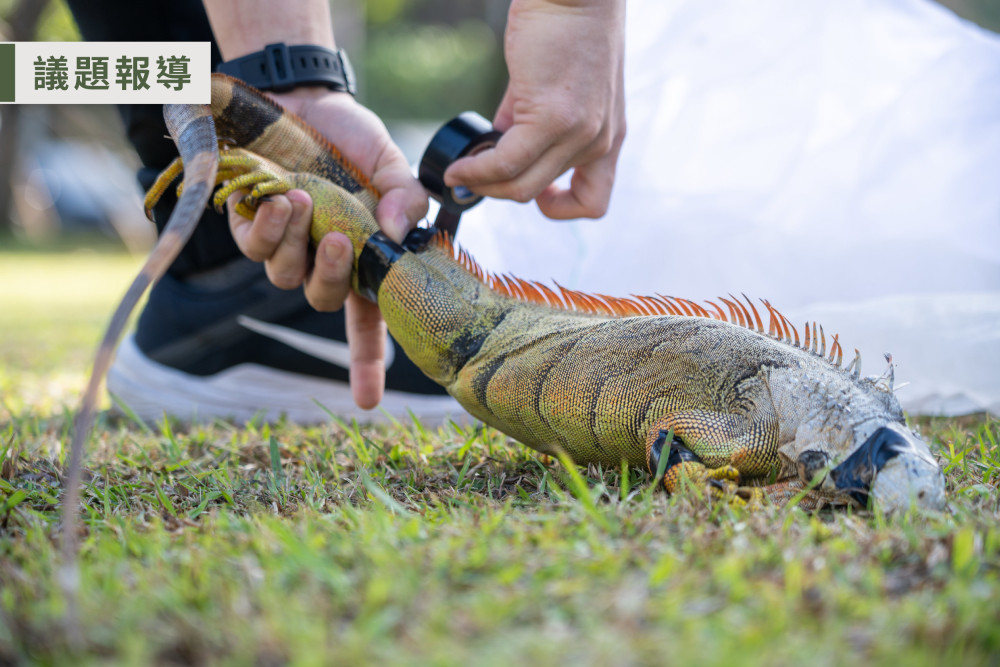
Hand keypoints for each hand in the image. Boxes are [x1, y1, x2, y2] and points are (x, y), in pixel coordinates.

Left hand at [227, 86, 427, 408]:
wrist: (304, 99)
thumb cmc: (351, 140)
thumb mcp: (390, 164)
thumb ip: (406, 196)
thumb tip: (397, 230)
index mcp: (364, 259)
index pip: (368, 323)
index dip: (366, 365)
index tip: (367, 404)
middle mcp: (324, 262)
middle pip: (325, 300)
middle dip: (332, 275)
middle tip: (341, 237)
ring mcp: (287, 247)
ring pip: (286, 276)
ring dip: (295, 244)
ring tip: (300, 200)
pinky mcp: (250, 226)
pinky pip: (254, 246)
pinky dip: (267, 226)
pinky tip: (278, 198)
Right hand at [443, 0, 625, 219]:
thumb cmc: (565, 27)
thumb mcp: (557, 87)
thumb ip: (530, 122)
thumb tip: (497, 146)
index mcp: (608, 136)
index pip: (594, 201)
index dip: (559, 207)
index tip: (533, 194)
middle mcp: (599, 141)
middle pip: (539, 193)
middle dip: (498, 192)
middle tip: (471, 178)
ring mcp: (579, 132)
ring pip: (520, 186)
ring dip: (482, 185)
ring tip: (460, 173)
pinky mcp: (551, 118)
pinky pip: (505, 162)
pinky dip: (476, 170)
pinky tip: (459, 165)